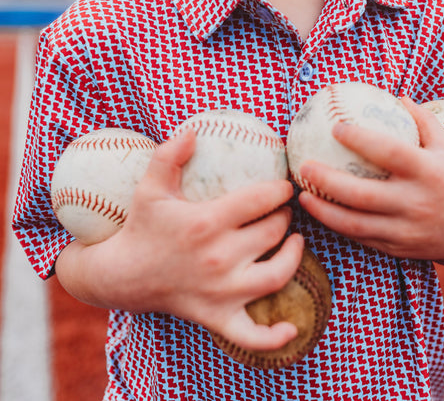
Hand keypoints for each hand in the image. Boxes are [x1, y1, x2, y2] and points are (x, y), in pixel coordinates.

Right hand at [56, 129, 303, 350]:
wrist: (124, 275)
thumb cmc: (143, 227)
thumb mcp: (150, 188)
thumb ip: (169, 156)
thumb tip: (193, 130)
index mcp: (206, 223)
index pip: (261, 200)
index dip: (280, 189)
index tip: (284, 186)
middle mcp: (219, 258)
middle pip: (274, 233)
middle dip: (285, 218)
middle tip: (283, 211)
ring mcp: (221, 291)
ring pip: (277, 275)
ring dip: (295, 256)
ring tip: (296, 242)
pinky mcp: (217, 317)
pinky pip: (252, 335)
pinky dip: (275, 338)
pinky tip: (292, 329)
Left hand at [296, 97, 443, 265]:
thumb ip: (424, 121)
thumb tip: (397, 96)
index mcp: (429, 172)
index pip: (389, 152)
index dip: (360, 139)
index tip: (335, 126)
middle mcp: (416, 203)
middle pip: (362, 194)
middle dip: (327, 181)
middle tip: (304, 166)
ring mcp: (406, 230)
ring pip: (356, 224)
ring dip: (324, 211)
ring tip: (302, 197)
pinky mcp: (399, 249)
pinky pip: (362, 238)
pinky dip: (339, 226)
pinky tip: (322, 213)